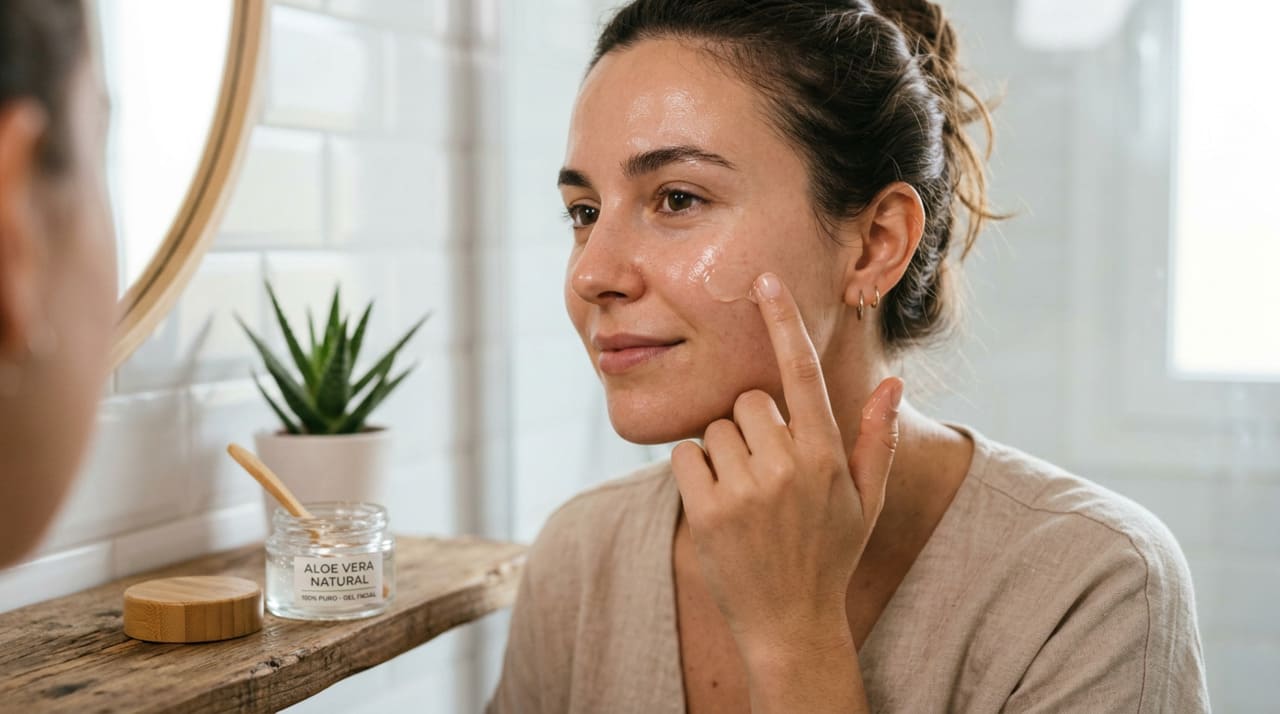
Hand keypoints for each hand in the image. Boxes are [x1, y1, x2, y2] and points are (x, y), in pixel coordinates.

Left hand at [671, 272, 903, 662]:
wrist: (790, 624)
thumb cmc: (829, 554)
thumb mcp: (866, 500)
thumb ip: (876, 438)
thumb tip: (892, 381)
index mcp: (827, 455)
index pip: (802, 372)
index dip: (782, 322)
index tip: (763, 280)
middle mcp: (788, 466)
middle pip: (749, 401)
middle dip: (751, 425)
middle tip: (764, 470)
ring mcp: (745, 490)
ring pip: (715, 428)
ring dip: (722, 451)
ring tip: (744, 496)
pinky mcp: (706, 511)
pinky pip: (683, 457)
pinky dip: (693, 472)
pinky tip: (718, 504)